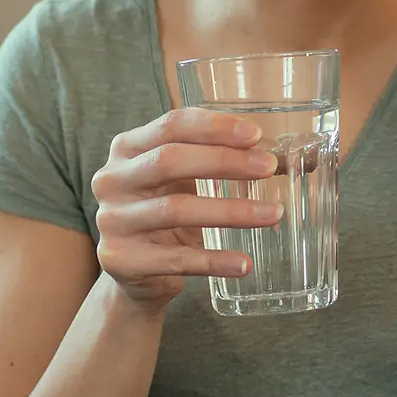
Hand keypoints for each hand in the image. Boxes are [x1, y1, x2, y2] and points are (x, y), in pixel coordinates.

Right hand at [91, 109, 282, 309]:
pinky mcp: (121, 260)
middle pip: (170, 161)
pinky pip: (176, 259)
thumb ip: (218, 161)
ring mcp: (112, 221)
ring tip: (272, 214)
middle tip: (267, 168)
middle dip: (224, 161)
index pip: (170, 125)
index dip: (213, 128)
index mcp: (127, 149)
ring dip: (231, 211)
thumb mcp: (183, 179)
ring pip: (176, 210)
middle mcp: (112, 180)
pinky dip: (214, 261)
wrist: (134, 270)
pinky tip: (244, 263)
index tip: (254, 135)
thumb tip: (285, 158)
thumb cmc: (166, 211)